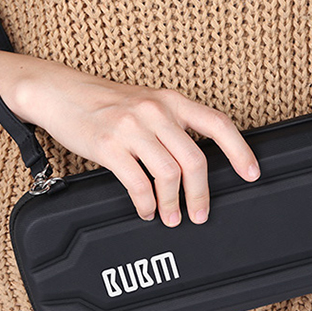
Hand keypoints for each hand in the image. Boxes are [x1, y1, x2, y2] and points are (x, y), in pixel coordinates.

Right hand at [12, 61, 260, 226]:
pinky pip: (137, 183)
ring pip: (169, 175)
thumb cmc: (105, 102)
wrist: (60, 93)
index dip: (240, 151)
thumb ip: (172, 125)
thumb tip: (197, 163)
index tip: (251, 174)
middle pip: (195, 160)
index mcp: (171, 100)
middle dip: (201, 194)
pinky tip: (147, 209)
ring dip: (173, 204)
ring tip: (170, 217)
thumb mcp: (146, 103)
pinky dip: (146, 203)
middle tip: (200, 214)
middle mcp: (156, 111)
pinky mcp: (109, 146)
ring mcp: (132, 128)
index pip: (218, 124)